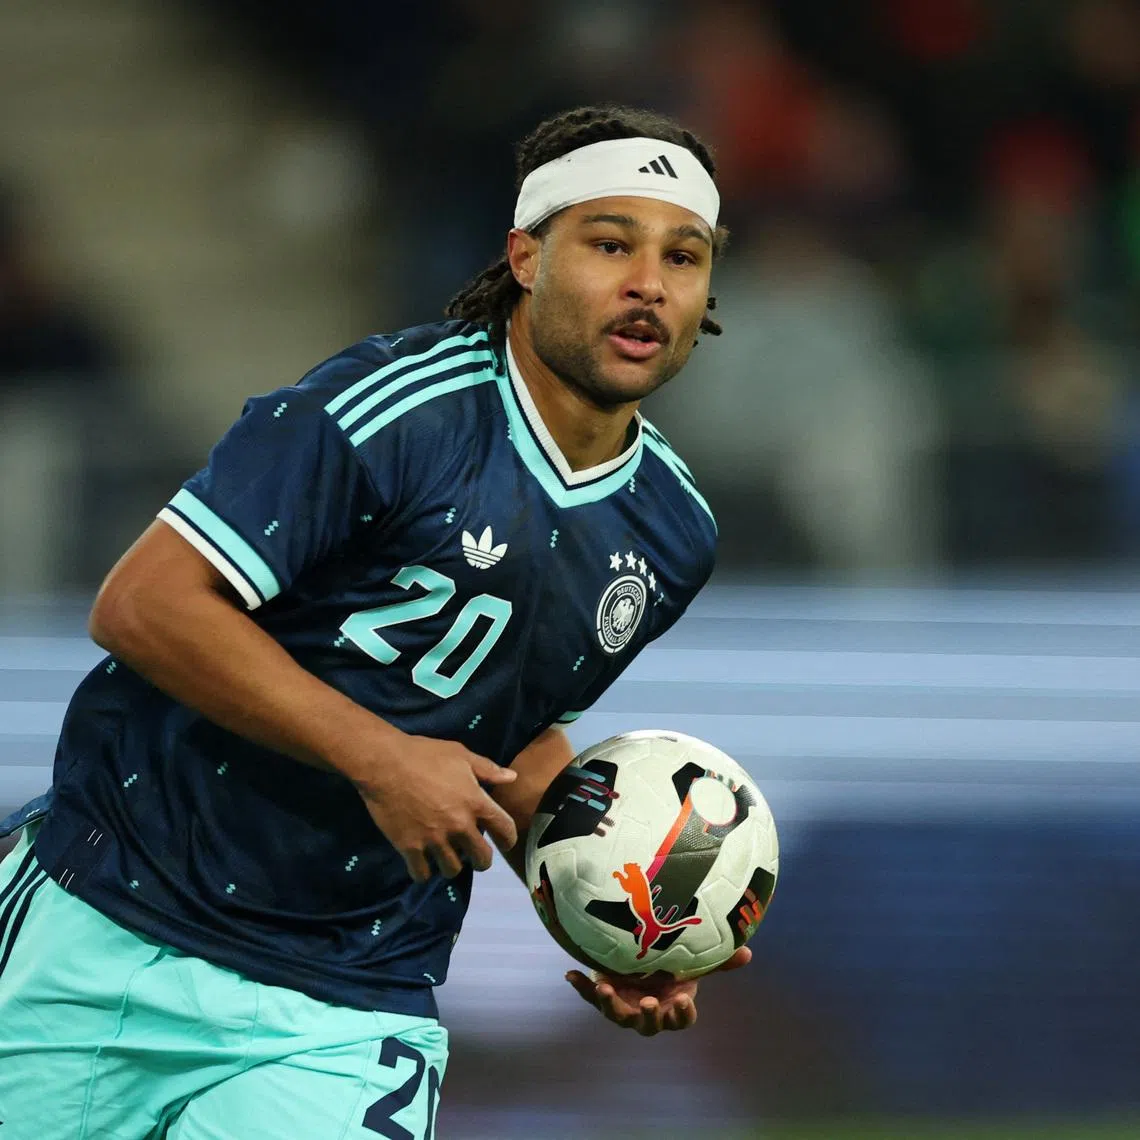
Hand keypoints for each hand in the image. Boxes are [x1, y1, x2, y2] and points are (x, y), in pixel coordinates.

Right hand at [357, 734, 518, 882]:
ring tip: (446, 856)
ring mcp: (434, 839)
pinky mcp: (410, 848)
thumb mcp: (461, 755)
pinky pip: (422, 873)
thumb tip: (512, 777)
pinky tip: (422, 862)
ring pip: (452, 870)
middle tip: (474, 856)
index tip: (504, 841)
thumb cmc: (425, 755)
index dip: (508, 839)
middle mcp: (459, 826)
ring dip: (452, 865)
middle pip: (482, 859)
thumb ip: (488, 769)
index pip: (505, 830)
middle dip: (482, 860)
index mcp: (476, 803)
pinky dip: (424, 871)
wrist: (385, 764)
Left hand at [565, 947, 750, 1035]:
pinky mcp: (605, 996)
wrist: (642, 961)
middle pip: (649, 1025)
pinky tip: (570, 975)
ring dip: (609, 1004)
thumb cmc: (671, 965)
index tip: (682, 1000)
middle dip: (649, 1016)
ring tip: (604, 989)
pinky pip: (590, 995)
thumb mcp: (692, 961)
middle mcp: (649, 1013)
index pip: (682, 1019)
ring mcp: (625, 1007)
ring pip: (617, 1015)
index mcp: (673, 1006)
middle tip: (648, 1004)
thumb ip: (718, 960)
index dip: (682, 1014)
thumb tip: (748, 952)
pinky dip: (581, 987)